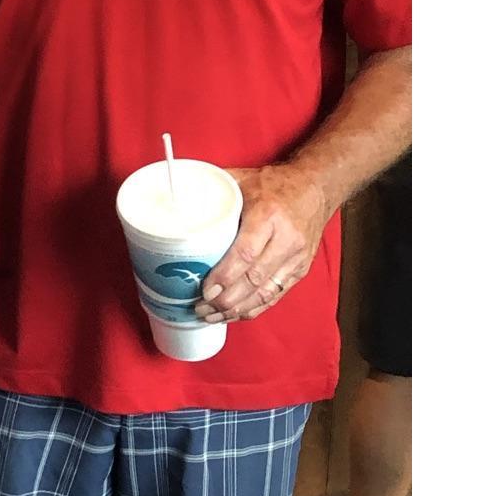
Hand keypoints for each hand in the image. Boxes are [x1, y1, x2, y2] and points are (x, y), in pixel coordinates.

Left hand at [196, 164, 330, 322]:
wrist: (317, 187)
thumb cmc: (276, 183)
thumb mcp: (243, 179)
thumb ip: (213, 190)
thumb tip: (177, 197)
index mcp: (269, 216)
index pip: (246, 253)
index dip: (224, 276)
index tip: (204, 289)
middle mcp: (286, 240)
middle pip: (254, 279)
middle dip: (225, 300)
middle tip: (199, 308)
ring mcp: (296, 258)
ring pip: (265, 293)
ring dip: (237, 310)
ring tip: (210, 316)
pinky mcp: (301, 270)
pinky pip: (276, 295)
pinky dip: (254, 308)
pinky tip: (234, 315)